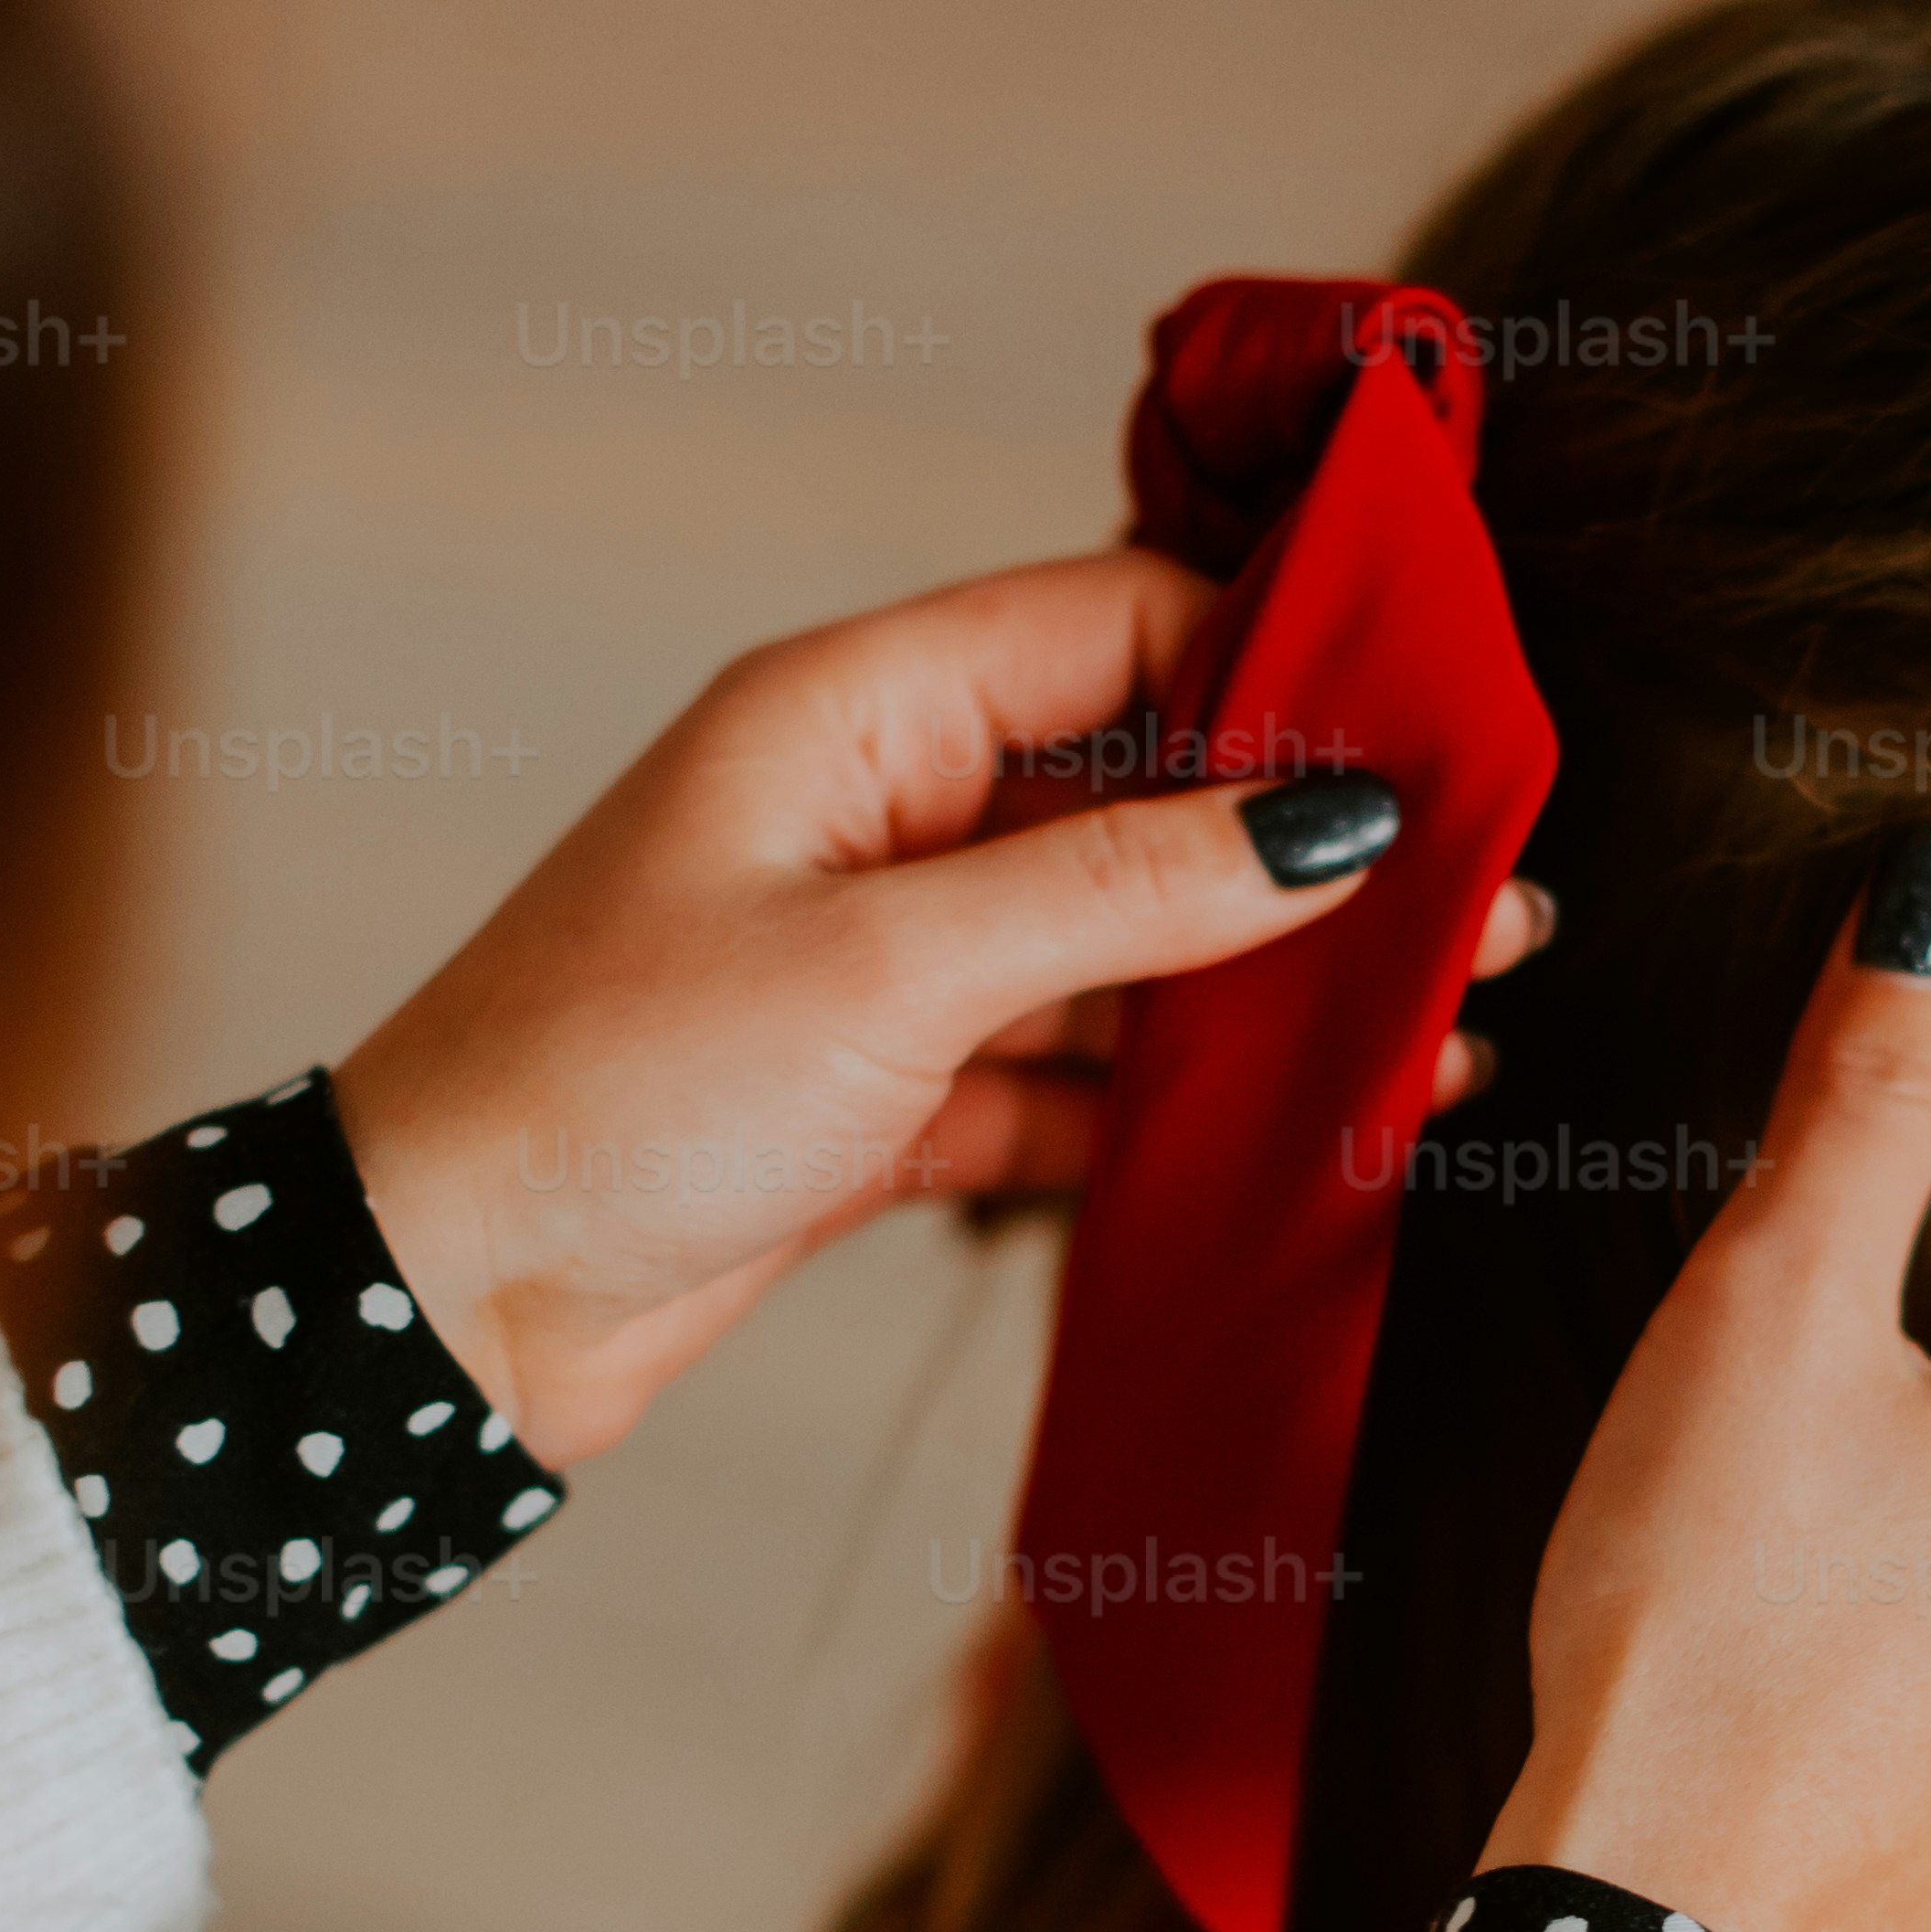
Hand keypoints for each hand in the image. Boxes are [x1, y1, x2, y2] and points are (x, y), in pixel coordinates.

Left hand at [334, 552, 1541, 1462]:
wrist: (434, 1309)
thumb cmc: (609, 1094)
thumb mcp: (892, 972)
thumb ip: (1125, 890)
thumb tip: (1338, 818)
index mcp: (856, 711)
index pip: (1119, 623)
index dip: (1289, 658)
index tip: (1447, 726)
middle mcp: (879, 809)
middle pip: (1145, 785)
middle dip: (1315, 845)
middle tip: (1496, 907)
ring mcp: (886, 955)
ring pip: (1126, 941)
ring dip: (1273, 990)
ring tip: (1452, 1031)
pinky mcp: (889, 1092)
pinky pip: (1076, 1069)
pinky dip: (1184, 1106)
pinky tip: (1317, 1136)